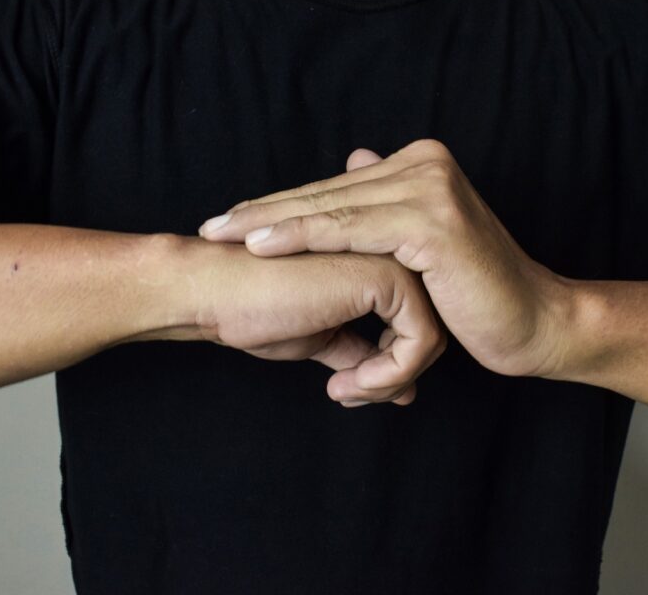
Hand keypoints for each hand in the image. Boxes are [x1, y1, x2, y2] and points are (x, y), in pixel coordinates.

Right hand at [163, 240, 445, 406]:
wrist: (214, 290)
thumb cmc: (255, 309)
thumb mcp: (323, 337)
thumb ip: (364, 353)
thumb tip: (406, 390)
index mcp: (377, 259)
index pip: (416, 324)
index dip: (389, 369)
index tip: (347, 388)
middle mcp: (392, 253)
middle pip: (431, 332)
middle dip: (391, 378)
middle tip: (346, 394)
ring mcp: (393, 259)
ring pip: (433, 339)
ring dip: (388, 381)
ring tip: (343, 389)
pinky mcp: (388, 277)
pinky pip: (421, 341)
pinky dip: (389, 376)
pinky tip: (345, 383)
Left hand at [197, 139, 573, 387]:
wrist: (532, 323)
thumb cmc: (472, 297)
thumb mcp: (421, 246)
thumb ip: (386, 205)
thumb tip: (355, 159)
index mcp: (418, 166)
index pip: (333, 188)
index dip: (278, 206)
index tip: (229, 222)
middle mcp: (425, 164)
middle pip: (325, 192)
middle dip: (262, 213)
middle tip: (209, 228)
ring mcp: (431, 188)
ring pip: (332, 208)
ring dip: (270, 223)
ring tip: (223, 237)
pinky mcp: (434, 222)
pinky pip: (352, 232)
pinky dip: (303, 238)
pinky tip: (262, 246)